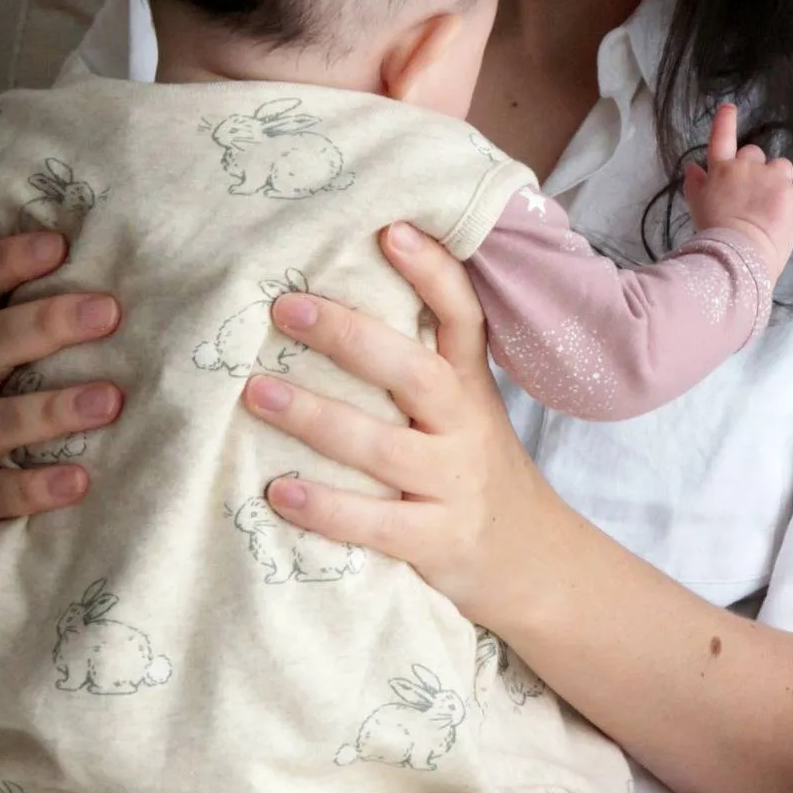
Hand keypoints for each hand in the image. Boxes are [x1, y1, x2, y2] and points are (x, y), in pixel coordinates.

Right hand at [0, 229, 122, 546]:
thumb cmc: (35, 428)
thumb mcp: (44, 374)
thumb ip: (83, 336)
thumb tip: (168, 284)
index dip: (6, 260)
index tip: (59, 244)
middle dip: (45, 323)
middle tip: (109, 313)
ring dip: (50, 409)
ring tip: (110, 402)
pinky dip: (32, 487)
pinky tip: (78, 482)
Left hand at [241, 222, 562, 628]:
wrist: (535, 562)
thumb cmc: (474, 471)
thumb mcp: (465, 411)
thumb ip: (416, 367)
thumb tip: (330, 307)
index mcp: (470, 388)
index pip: (462, 318)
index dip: (433, 273)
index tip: (391, 230)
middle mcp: (465, 428)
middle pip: (414, 373)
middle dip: (349, 337)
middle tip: (286, 308)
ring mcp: (453, 485)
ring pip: (383, 449)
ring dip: (317, 418)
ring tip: (256, 392)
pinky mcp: (437, 541)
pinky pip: (376, 524)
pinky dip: (326, 508)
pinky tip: (280, 491)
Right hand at [681, 102, 792, 279]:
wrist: (737, 255)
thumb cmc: (712, 236)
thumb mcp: (697, 207)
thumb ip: (696, 184)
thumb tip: (692, 167)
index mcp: (721, 171)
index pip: (721, 139)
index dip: (725, 122)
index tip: (729, 108)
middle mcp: (747, 167)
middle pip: (755, 154)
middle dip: (756, 169)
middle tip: (753, 196)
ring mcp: (773, 178)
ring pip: (782, 168)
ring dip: (779, 182)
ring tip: (772, 207)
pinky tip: (785, 221)